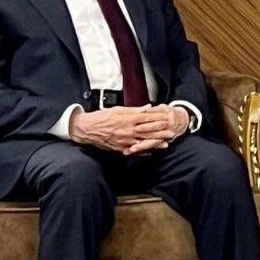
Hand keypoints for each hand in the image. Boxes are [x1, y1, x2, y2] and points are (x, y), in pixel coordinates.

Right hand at [68, 105, 188, 154]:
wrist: (87, 129)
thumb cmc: (101, 117)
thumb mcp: (118, 109)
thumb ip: (134, 109)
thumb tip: (148, 107)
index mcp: (127, 119)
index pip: (147, 118)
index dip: (158, 119)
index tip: (167, 118)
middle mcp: (127, 130)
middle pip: (147, 131)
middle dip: (160, 132)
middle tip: (172, 132)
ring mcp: (124, 140)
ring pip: (142, 142)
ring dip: (155, 143)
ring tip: (165, 144)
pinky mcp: (120, 148)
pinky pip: (133, 151)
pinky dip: (143, 151)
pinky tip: (151, 152)